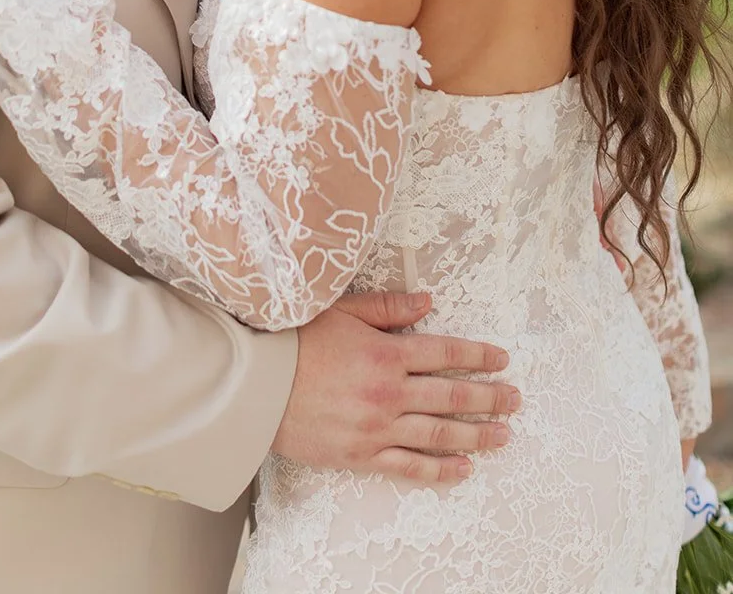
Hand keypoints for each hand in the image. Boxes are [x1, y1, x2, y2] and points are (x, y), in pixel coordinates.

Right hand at [273, 292, 520, 484]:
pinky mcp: (362, 455)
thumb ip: (388, 307)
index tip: (501, 360)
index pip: (445, 353)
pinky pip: (410, 466)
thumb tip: (428, 301)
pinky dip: (440, 470)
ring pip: (439, 435)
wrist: (257, 385)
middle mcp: (389, 392)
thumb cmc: (295, 341)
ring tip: (503, 435)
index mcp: (386, 353)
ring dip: (476, 435)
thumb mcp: (342, 311)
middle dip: (489, 398)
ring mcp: (378, 428)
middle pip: (452, 396)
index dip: (478, 356)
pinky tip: (463, 469)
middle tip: (515, 399)